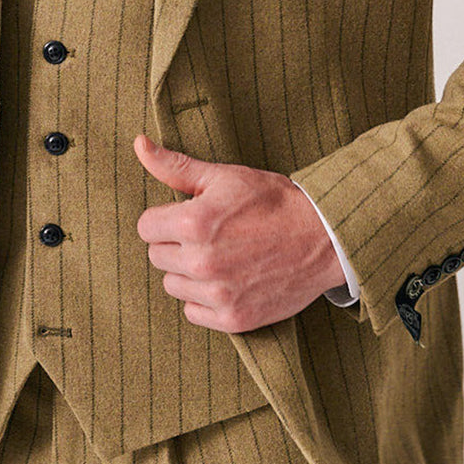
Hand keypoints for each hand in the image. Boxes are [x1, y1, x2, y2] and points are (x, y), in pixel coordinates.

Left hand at [134, 135, 343, 331]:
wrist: (325, 238)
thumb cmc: (273, 202)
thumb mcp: (225, 177)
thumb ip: (175, 166)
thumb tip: (139, 144)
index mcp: (194, 222)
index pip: (145, 227)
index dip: (166, 218)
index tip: (188, 216)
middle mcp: (201, 261)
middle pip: (157, 256)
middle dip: (176, 243)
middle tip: (210, 235)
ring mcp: (218, 293)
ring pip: (173, 285)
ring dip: (188, 273)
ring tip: (221, 257)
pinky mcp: (233, 318)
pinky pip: (193, 312)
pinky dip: (205, 300)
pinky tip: (227, 281)